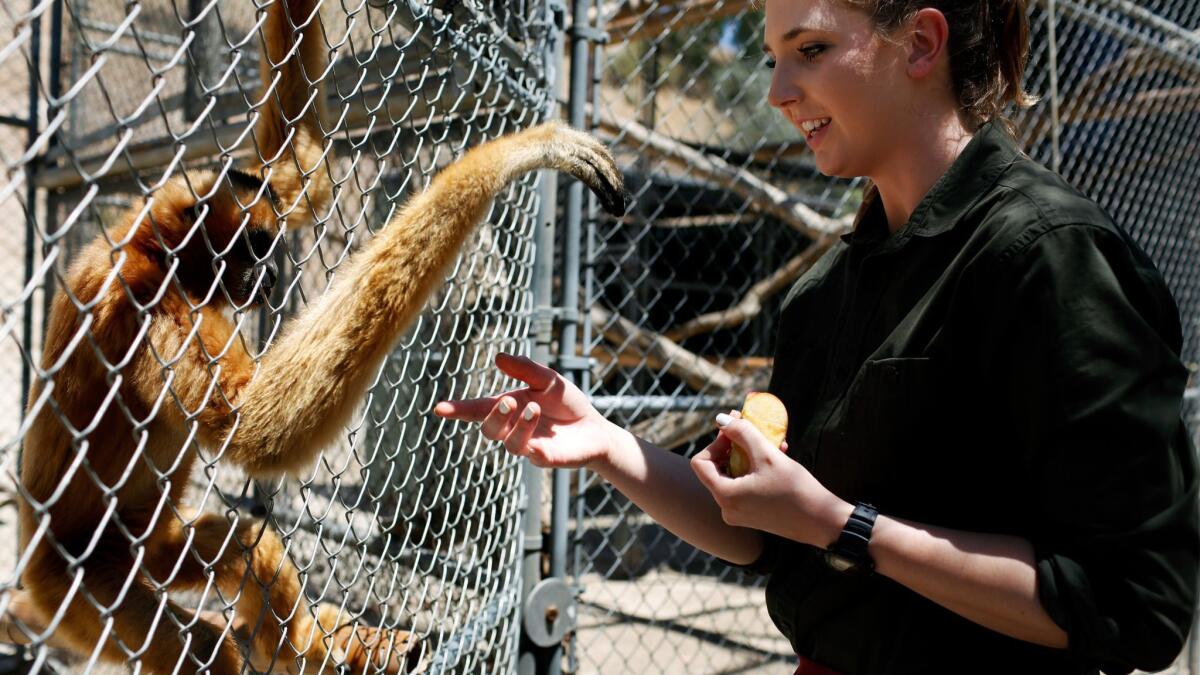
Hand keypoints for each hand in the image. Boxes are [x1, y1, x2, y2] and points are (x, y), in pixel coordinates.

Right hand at [434, 353, 615, 468]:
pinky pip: (530, 452)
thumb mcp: (547, 379)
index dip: (458, 410)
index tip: (439, 409)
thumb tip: (498, 357)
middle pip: (488, 429)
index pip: (478, 409)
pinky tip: (537, 425)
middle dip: (493, 416)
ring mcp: (527, 445)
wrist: (594, 428)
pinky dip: (530, 437)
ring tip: (532, 407)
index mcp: (509, 407)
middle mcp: (512, 428)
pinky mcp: (544, 458)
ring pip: (508, 442)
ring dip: (517, 424)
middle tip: (509, 402)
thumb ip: (525, 369)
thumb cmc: (567, 403)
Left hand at [690, 415, 850, 547]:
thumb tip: (722, 418)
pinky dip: (756, 469)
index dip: (716, 442)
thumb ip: (742, 433)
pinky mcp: (752, 515)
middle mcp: (727, 508)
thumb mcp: (767, 455)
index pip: (701, 462)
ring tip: (771, 440)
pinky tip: (777, 455)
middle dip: (734, 446)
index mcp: (725, 496)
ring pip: (734, 475)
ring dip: (748, 455)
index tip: (736, 430)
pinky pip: (745, 486)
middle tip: (750, 427)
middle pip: (717, 469)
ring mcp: (739, 514)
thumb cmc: (795, 489)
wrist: (822, 522)